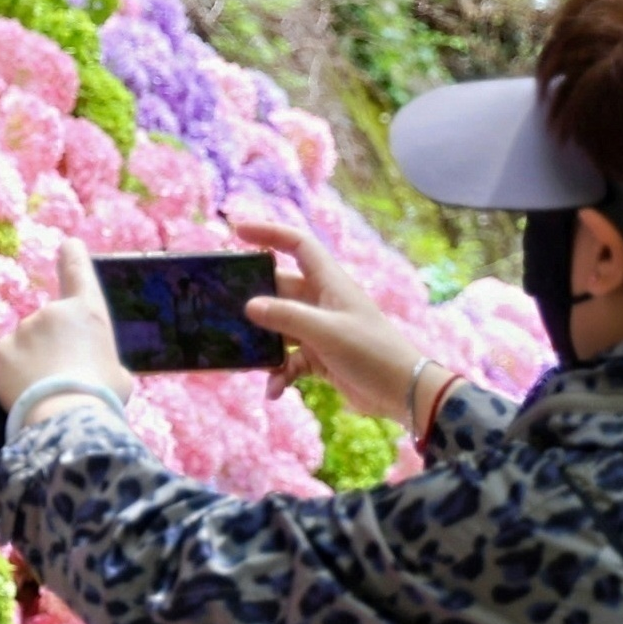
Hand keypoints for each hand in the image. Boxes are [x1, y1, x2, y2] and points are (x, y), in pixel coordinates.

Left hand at [0, 236, 130, 411]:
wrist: (66, 415)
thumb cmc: (101, 396)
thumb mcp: (118, 375)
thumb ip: (103, 362)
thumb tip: (97, 369)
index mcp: (88, 312)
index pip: (78, 273)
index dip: (73, 257)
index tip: (68, 244)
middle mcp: (53, 312)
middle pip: (48, 327)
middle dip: (51, 348)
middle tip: (62, 380)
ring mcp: (23, 329)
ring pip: (25, 346)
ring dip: (32, 363)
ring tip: (46, 392)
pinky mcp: (0, 350)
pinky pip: (7, 363)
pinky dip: (13, 376)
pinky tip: (26, 394)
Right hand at [237, 214, 443, 422]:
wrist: (401, 392)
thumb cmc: (371, 353)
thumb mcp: (327, 332)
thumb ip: (286, 317)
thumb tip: (249, 305)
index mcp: (329, 283)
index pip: (297, 245)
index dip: (270, 233)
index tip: (237, 231)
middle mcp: (322, 302)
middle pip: (278, 289)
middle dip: (252, 300)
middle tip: (221, 308)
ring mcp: (320, 329)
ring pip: (279, 328)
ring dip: (262, 344)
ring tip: (243, 359)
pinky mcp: (319, 356)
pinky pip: (288, 359)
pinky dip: (279, 373)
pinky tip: (274, 390)